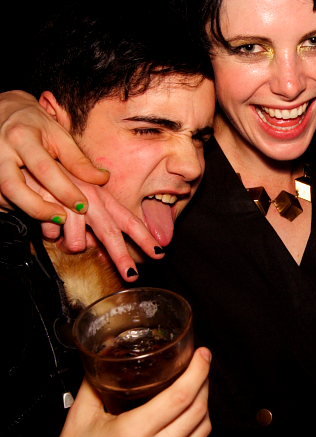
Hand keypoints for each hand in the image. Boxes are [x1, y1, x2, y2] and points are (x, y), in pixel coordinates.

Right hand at [0, 90, 107, 220]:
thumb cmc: (36, 125)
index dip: (64, 190)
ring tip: (49, 215)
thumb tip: (103, 179)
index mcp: (23, 137)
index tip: (83, 206)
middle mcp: (0, 151)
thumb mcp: (59, 135)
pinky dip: (13, 207)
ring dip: (26, 210)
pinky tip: (32, 209)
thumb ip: (78, 160)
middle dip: (38, 208)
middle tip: (62, 218)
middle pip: (12, 187)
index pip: (44, 169)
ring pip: (2, 195)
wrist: (3, 112)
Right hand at [39, 169, 164, 280]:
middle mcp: (92, 200)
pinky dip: (50, 233)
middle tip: (131, 274)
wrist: (33, 160)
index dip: (146, 238)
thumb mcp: (85, 197)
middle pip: (111, 234)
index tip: (160, 253)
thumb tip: (96, 246)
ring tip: (65, 231)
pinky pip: (53, 235)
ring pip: (78, 242)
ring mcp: (72, 203)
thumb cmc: (61, 181)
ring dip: (72, 243)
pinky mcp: (51, 205)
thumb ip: (93, 221)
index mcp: (104, 199)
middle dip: (122, 257)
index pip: (130, 221)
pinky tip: (48, 220)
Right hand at [47, 347, 211, 436]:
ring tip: (198, 383)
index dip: (198, 371)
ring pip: (202, 428)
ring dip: (204, 402)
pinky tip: (189, 411)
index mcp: (132, 434)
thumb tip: (107, 356)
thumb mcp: (80, 419)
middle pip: (198, 410)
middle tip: (201, 362)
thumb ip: (95, 384)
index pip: (180, 396)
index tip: (202, 355)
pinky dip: (197, 423)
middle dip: (204, 380)